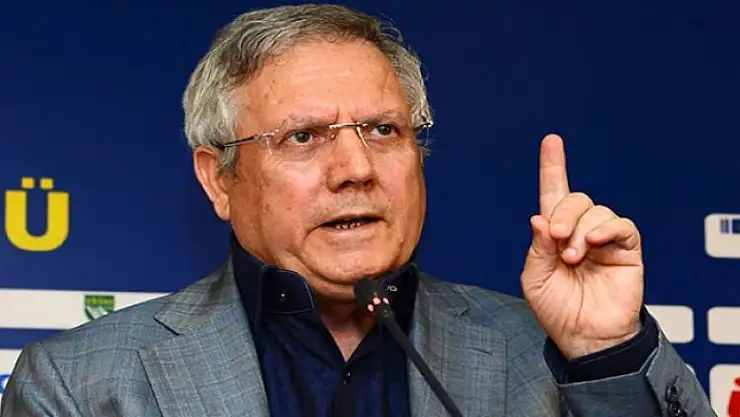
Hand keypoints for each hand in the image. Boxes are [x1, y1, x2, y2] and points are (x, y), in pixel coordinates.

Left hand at [521, 134, 643, 358]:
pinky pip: (621, 225)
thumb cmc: (558, 309)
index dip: (553, 167)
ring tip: (573, 258)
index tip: (551, 141)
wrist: (585, 336)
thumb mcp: (535, 278)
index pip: (553, 194)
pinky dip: (605, 229)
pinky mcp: (626, 249)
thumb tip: (540, 217)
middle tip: (557, 238)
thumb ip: (537, 247)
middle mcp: (579, 231)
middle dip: (563, 213)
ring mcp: (603, 238)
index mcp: (554, 235)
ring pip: (596, 210)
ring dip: (581, 230)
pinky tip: (593, 245)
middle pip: (574, 198)